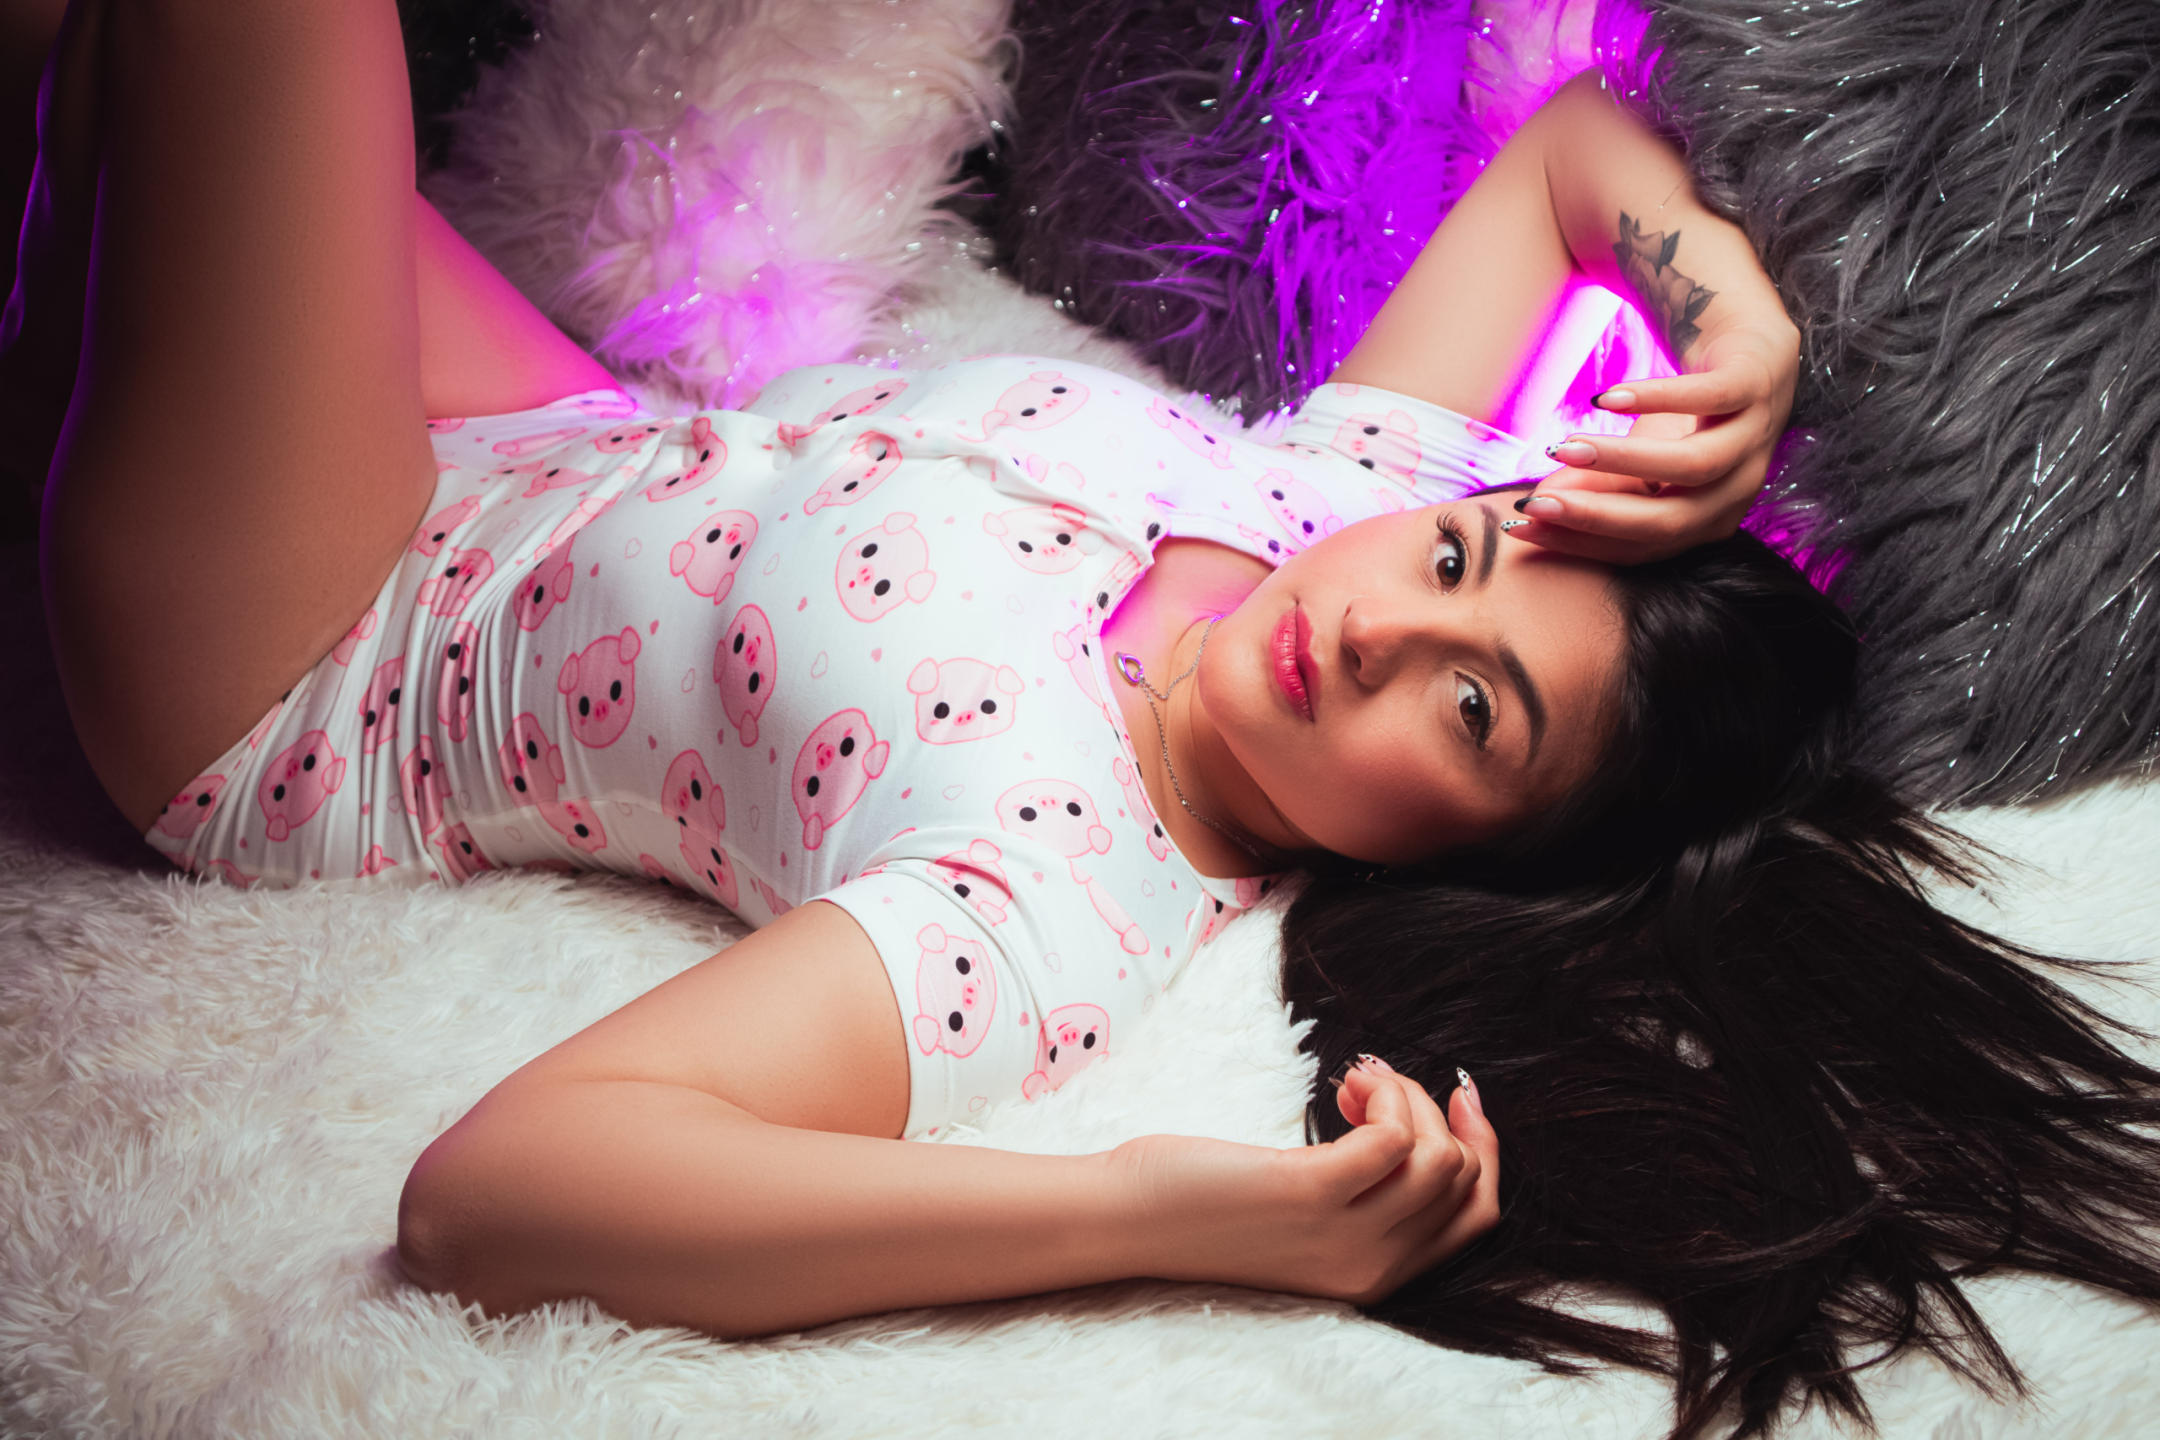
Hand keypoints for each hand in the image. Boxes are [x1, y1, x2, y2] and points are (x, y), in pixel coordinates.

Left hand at [1111, 1056, 1500, 1305]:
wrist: (1131, 1218)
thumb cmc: (1210, 1203)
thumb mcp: (1307, 1215)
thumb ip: (1363, 1196)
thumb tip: (1416, 1123)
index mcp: (1375, 1275)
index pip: (1475, 1218)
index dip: (1482, 1149)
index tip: (1458, 1098)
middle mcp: (1370, 1266)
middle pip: (1462, 1179)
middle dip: (1432, 1113)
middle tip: (1371, 1087)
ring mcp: (1343, 1235)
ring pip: (1437, 1156)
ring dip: (1404, 1097)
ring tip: (1352, 1083)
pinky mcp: (1310, 1194)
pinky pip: (1393, 1136)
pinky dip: (1382, 1093)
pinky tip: (1344, 1082)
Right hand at [1508, 320, 1800, 563]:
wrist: (1750, 351)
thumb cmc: (1690, 417)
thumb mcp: (1641, 459)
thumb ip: (1597, 487)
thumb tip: (1537, 509)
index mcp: (1708, 521)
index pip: (1640, 547)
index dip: (1579, 541)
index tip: (1521, 527)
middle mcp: (1736, 491)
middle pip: (1668, 521)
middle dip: (1596, 516)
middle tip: (1536, 504)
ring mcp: (1751, 439)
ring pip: (1691, 467)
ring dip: (1622, 461)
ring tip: (1564, 448)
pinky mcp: (1752, 386)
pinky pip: (1707, 398)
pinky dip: (1656, 400)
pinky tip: (1606, 399)